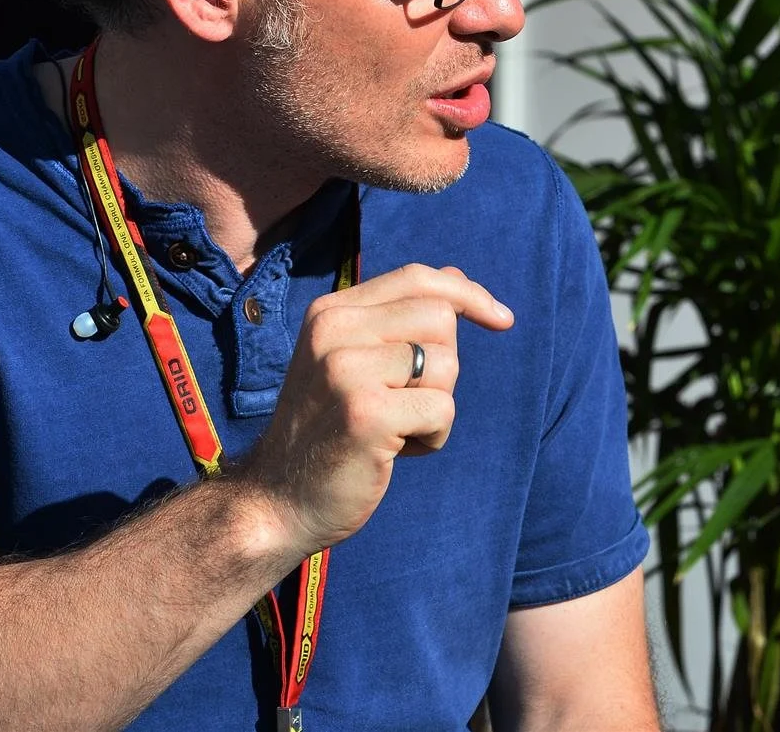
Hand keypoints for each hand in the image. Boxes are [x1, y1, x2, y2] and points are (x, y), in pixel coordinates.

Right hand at [234, 263, 514, 558]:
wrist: (277, 502)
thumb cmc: (328, 432)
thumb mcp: (353, 361)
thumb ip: (399, 319)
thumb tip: (457, 279)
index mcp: (330, 312)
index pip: (417, 278)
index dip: (468, 295)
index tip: (503, 320)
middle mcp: (333, 331)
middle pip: (441, 318)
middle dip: (444, 366)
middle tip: (406, 402)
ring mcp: (346, 370)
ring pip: (447, 365)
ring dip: (437, 406)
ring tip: (395, 429)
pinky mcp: (366, 412)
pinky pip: (443, 409)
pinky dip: (434, 437)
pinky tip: (396, 452)